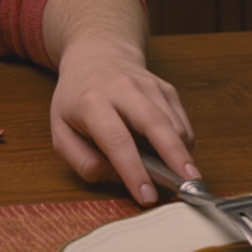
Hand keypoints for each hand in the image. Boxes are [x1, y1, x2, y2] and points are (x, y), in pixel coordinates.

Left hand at [50, 36, 197, 204]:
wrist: (96, 54)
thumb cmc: (77, 98)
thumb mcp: (61, 131)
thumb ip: (83, 160)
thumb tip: (116, 178)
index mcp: (92, 102)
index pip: (116, 140)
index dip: (133, 170)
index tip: (147, 197)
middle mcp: (123, 89)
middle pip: (155, 123)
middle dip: (174, 156)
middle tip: (189, 183)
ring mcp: (148, 85)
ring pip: (172, 122)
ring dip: (183, 152)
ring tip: (187, 179)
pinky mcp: (165, 87)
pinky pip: (180, 119)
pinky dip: (183, 141)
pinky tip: (179, 156)